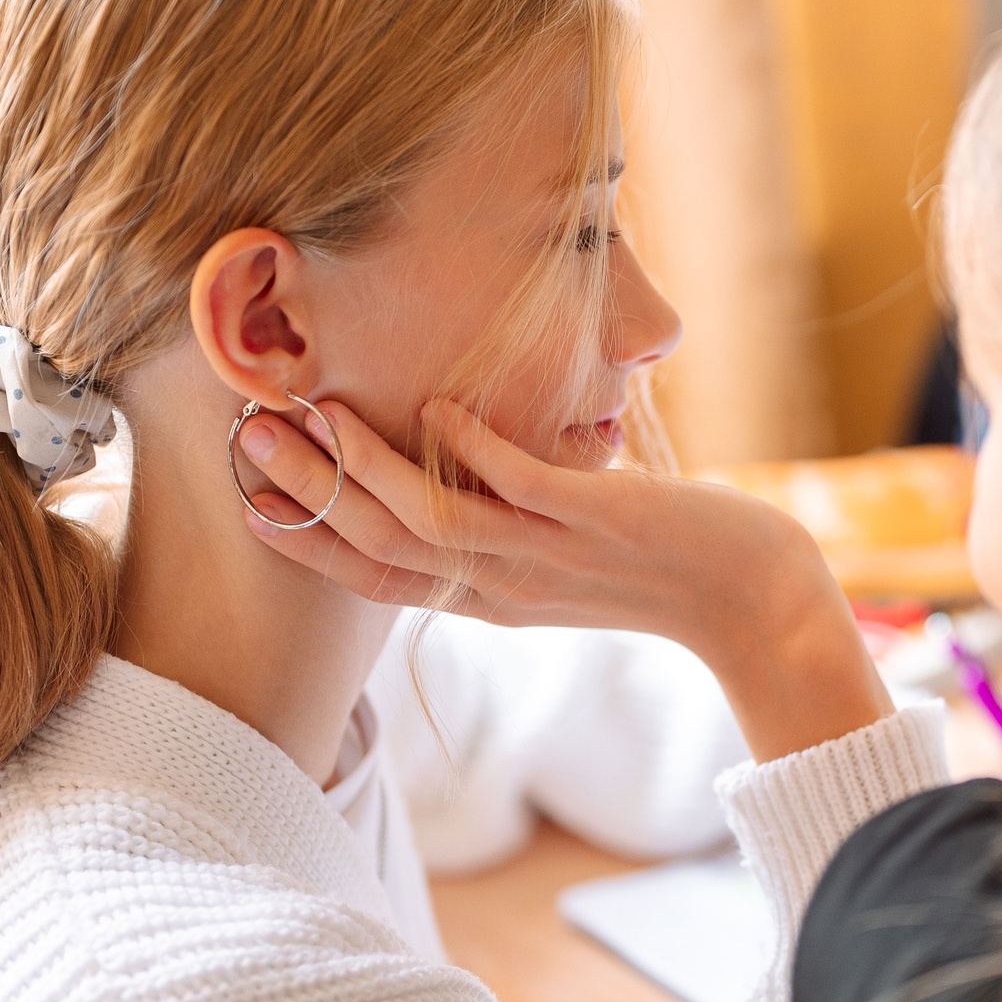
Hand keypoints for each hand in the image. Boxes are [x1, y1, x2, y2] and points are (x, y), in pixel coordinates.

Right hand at [238, 399, 892, 762]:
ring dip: (367, 466)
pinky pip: (521, 486)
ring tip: (317, 410)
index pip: (372, 580)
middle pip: (379, 547)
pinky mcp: (601, 520)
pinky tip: (437, 402)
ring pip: (431, 522)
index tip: (246, 493)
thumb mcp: (558, 557)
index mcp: (488, 599)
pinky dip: (473, 447)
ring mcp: (551, 556)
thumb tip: (449, 466)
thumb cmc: (658, 566)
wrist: (754, 599)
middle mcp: (506, 588)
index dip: (307, 538)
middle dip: (308, 492)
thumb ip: (499, 525)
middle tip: (250, 433)